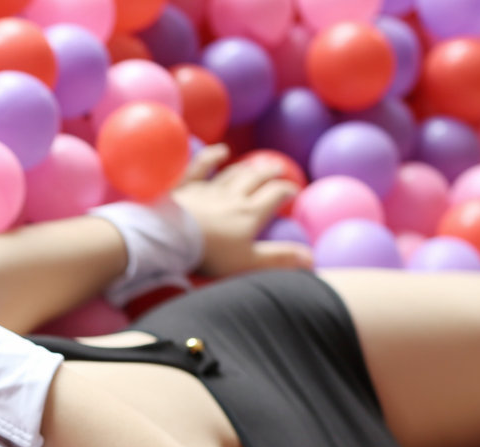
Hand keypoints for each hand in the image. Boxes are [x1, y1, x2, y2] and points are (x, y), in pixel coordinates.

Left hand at [173, 145, 313, 277]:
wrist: (168, 239)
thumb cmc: (209, 254)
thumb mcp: (247, 261)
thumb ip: (278, 259)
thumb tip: (312, 259)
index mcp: (250, 213)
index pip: (274, 196)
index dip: (286, 192)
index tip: (293, 191)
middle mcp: (232, 196)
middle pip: (255, 179)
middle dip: (269, 174)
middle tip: (279, 169)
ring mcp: (207, 189)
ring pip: (232, 174)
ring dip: (246, 168)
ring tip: (255, 165)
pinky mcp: (183, 187)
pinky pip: (199, 168)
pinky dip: (211, 158)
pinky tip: (219, 151)